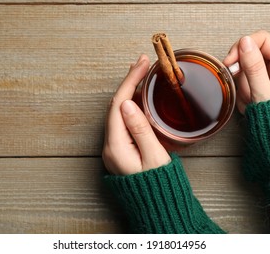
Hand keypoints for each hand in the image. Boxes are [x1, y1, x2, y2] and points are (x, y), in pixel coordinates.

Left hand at [102, 55, 170, 174]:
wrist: (157, 207)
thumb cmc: (159, 185)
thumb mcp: (154, 156)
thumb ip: (141, 129)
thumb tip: (128, 103)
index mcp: (116, 146)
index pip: (119, 104)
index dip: (130, 80)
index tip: (142, 64)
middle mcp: (109, 146)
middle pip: (115, 105)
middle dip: (128, 81)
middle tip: (142, 63)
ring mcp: (113, 148)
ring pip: (118, 112)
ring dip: (129, 91)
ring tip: (140, 73)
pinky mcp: (120, 149)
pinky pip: (122, 121)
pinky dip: (130, 105)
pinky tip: (138, 96)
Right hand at [223, 30, 269, 113]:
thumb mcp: (262, 94)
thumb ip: (253, 67)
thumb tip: (244, 42)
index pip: (263, 39)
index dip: (244, 46)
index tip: (230, 60)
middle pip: (253, 52)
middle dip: (241, 68)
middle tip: (234, 78)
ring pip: (247, 67)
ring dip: (242, 82)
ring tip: (248, 98)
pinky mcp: (263, 85)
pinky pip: (246, 79)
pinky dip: (242, 89)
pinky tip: (248, 100)